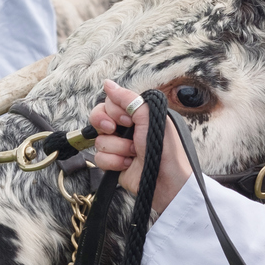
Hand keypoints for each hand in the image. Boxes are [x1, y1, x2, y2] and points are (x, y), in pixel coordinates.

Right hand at [90, 79, 191, 214]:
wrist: (166, 181)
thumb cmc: (164, 149)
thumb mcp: (148, 117)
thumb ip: (127, 98)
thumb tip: (107, 83)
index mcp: (136, 115)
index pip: (109, 103)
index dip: (114, 111)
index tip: (128, 119)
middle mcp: (126, 129)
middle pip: (98, 119)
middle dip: (106, 126)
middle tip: (118, 130)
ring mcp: (119, 146)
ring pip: (99, 140)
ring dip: (118, 148)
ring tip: (134, 153)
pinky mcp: (114, 163)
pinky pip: (99, 158)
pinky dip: (114, 162)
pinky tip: (128, 164)